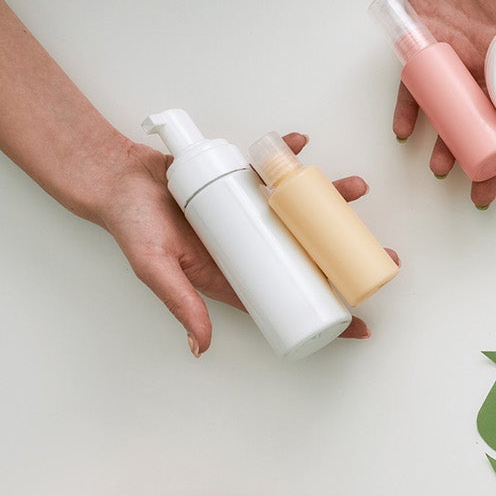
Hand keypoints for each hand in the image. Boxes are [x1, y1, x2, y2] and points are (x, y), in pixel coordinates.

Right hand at [92, 134, 391, 355]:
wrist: (114, 178)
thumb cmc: (131, 226)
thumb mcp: (157, 270)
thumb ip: (181, 305)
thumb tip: (202, 347)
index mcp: (237, 274)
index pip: (290, 300)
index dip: (326, 313)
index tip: (362, 324)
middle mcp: (252, 245)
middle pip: (310, 254)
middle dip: (347, 254)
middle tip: (381, 253)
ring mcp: (250, 212)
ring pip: (302, 210)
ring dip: (330, 199)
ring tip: (353, 190)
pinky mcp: (243, 180)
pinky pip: (275, 172)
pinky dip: (290, 159)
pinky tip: (303, 148)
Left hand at [399, 0, 495, 206]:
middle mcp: (487, 60)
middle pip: (490, 123)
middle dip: (488, 162)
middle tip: (485, 194)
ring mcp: (453, 56)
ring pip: (452, 112)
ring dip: (447, 144)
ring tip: (443, 171)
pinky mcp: (421, 45)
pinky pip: (413, 83)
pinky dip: (409, 108)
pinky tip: (406, 132)